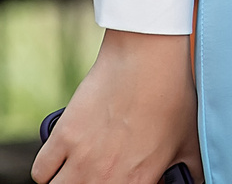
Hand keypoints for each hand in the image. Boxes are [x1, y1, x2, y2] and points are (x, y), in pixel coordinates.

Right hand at [31, 29, 197, 183]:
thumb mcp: (189, 140)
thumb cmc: (172, 96)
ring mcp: (81, 160)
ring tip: (78, 172)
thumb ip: (189, 171)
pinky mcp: (62, 138)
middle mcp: (106, 179)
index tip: (121, 178)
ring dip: (67, 182)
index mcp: (138, 182)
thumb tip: (191, 181)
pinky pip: (40, 172)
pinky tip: (61, 161)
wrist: (145, 60)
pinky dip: (47, 170)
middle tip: (99, 173)